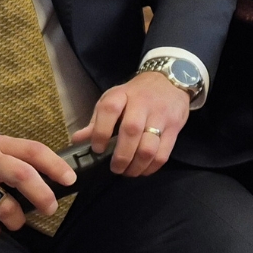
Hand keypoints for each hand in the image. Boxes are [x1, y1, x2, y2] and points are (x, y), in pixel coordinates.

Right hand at [0, 135, 73, 238]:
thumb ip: (9, 158)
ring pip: (5, 206)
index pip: (33, 150)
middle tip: (50, 208)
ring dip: (16, 220)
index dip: (55, 165)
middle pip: (23, 176)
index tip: (70, 179)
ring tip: (15, 221)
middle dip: (42, 195)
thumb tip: (44, 178)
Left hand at [73, 70, 192, 175]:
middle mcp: (143, 103)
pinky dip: (152, 167)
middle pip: (131, 131)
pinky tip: (143, 169)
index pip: (109, 110)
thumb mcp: (114, 99)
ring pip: (149, 147)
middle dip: (121, 156)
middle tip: (115, 168)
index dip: (101, 131)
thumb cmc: (136, 94)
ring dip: (136, 165)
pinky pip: (163, 153)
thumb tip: (78, 140)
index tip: (97, 149)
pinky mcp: (175, 127)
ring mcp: (161, 115)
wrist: (170, 80)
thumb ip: (97, 120)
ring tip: (128, 172)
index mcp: (122, 94)